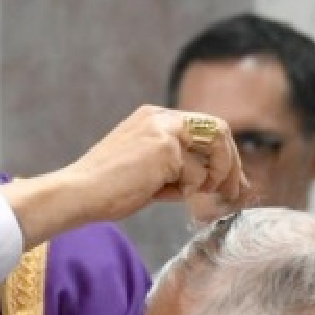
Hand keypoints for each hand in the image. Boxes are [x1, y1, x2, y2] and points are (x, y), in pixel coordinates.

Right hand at [3, 106, 249, 248]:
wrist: (78, 193)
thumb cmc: (105, 190)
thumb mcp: (145, 170)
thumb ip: (174, 166)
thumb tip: (208, 180)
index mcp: (153, 118)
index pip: (203, 127)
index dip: (222, 153)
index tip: (230, 180)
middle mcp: (160, 117)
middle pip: (218, 130)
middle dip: (232, 163)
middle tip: (235, 190)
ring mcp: (163, 131)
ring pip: (214, 151)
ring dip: (218, 177)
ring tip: (209, 196)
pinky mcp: (165, 149)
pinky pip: (196, 175)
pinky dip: (189, 191)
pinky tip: (170, 197)